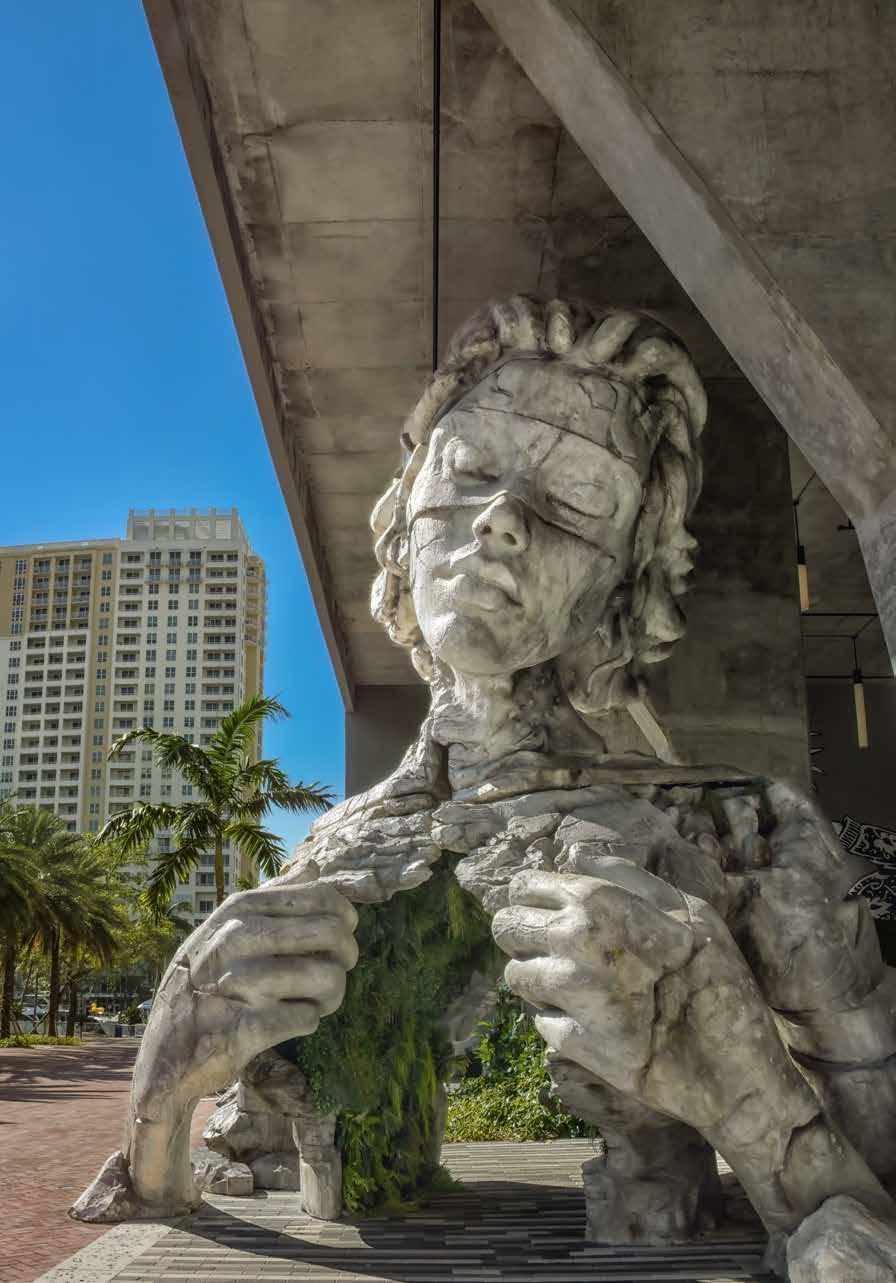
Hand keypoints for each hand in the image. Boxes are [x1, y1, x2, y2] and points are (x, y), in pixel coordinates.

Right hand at [127, 879, 357, 1210]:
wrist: (164, 1054)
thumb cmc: (205, 982)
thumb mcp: (225, 928)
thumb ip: (272, 896)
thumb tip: (312, 864)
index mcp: (240, 908)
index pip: (322, 896)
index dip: (345, 918)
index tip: (341, 935)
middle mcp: (238, 938)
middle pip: (334, 934)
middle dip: (346, 957)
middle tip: (334, 971)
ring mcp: (241, 983)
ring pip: (330, 978)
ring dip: (331, 995)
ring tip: (314, 1001)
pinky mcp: (247, 1028)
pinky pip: (309, 1018)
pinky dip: (306, 1022)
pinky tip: (287, 1022)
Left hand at [492, 863, 888, 1232]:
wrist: (736, 1071)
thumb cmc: (720, 981)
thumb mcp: (690, 911)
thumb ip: (629, 879)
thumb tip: (579, 858)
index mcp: (600, 902)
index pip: (524, 887)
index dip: (530, 897)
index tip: (544, 910)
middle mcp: (575, 941)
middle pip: (505, 927)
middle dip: (522, 934)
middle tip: (551, 948)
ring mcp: (571, 994)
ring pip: (515, 976)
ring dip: (536, 979)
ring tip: (575, 988)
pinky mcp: (571, 1042)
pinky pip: (539, 1022)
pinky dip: (558, 1021)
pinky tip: (592, 1022)